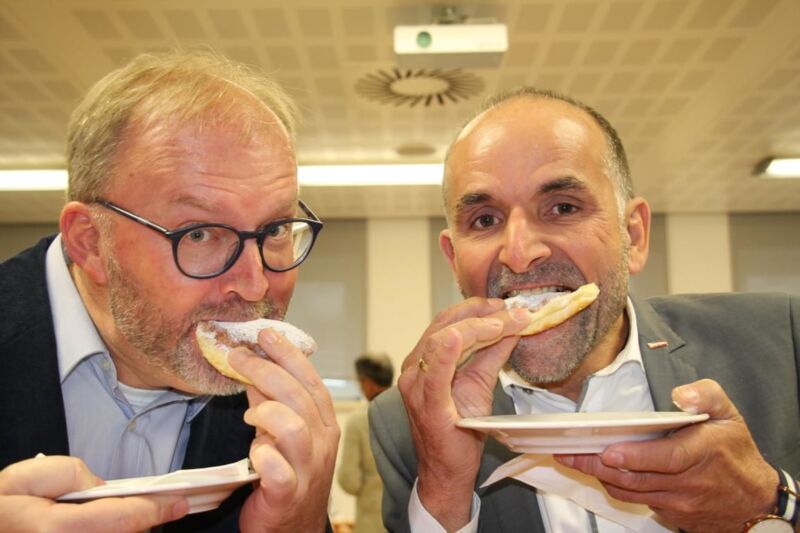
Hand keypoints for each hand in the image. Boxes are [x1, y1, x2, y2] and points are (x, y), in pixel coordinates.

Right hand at [0, 455, 187, 531]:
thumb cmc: (3, 502)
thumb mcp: (35, 475)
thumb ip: (78, 476)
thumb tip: (105, 489)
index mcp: (59, 530)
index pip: (123, 518)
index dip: (157, 509)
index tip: (181, 503)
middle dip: (146, 520)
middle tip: (166, 505)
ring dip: (131, 528)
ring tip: (143, 513)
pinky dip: (115, 531)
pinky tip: (120, 521)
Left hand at [229, 327, 339, 532]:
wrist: (294, 530)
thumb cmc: (289, 477)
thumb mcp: (284, 435)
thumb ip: (271, 404)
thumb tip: (253, 370)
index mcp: (325, 424)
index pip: (311, 380)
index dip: (288, 354)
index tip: (266, 333)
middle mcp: (322, 443)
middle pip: (299, 396)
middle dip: (265, 370)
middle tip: (237, 357)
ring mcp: (308, 470)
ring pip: (293, 427)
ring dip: (266, 413)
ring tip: (248, 416)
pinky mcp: (288, 495)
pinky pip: (277, 470)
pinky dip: (262, 456)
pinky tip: (254, 452)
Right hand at [398, 297, 529, 529]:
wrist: (447, 472)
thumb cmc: (460, 431)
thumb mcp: (480, 383)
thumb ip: (493, 354)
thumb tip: (515, 325)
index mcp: (425, 359)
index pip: (448, 322)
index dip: (477, 309)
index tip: (507, 306)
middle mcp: (415, 367)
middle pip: (445, 326)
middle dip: (481, 314)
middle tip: (512, 311)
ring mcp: (416, 384)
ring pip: (442, 339)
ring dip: (476, 327)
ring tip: (503, 322)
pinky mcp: (425, 402)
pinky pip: (434, 370)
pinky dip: (447, 351)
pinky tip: (460, 337)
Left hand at [554, 379, 777, 531]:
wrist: (754, 499)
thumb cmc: (735, 451)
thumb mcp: (728, 415)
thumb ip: (706, 395)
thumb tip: (680, 394)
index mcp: (703, 452)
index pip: (666, 458)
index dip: (635, 457)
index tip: (608, 451)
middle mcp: (690, 482)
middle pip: (637, 477)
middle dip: (598, 465)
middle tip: (568, 453)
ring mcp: (680, 502)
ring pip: (632, 491)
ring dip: (600, 476)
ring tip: (572, 459)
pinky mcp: (672, 514)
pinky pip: (638, 500)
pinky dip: (616, 486)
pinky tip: (599, 471)